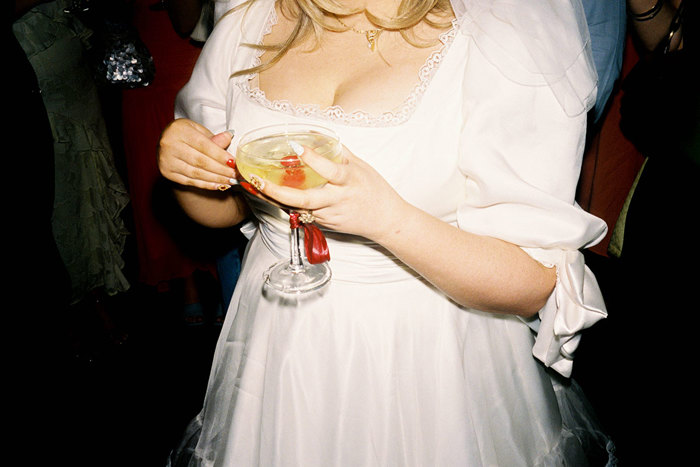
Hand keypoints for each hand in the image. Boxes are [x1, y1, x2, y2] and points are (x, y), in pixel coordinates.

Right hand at [157, 118, 237, 190]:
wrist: (167, 142)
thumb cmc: (186, 134)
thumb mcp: (199, 130)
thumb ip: (214, 137)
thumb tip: (230, 137)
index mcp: (179, 130)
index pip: (203, 145)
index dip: (220, 156)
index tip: (234, 163)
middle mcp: (169, 145)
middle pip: (200, 161)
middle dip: (221, 170)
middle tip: (235, 175)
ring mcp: (166, 160)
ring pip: (196, 173)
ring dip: (216, 179)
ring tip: (230, 181)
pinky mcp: (166, 172)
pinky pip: (190, 181)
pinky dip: (206, 184)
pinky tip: (218, 185)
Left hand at [255, 145, 408, 242]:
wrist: (386, 221)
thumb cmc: (375, 190)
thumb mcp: (361, 166)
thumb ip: (339, 152)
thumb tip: (317, 136)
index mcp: (350, 181)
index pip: (331, 170)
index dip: (314, 159)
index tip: (298, 147)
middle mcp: (337, 200)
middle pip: (305, 199)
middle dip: (278, 191)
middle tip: (257, 180)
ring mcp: (330, 215)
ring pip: (298, 208)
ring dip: (274, 197)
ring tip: (254, 184)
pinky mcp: (326, 224)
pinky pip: (303, 212)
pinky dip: (286, 203)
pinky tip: (270, 194)